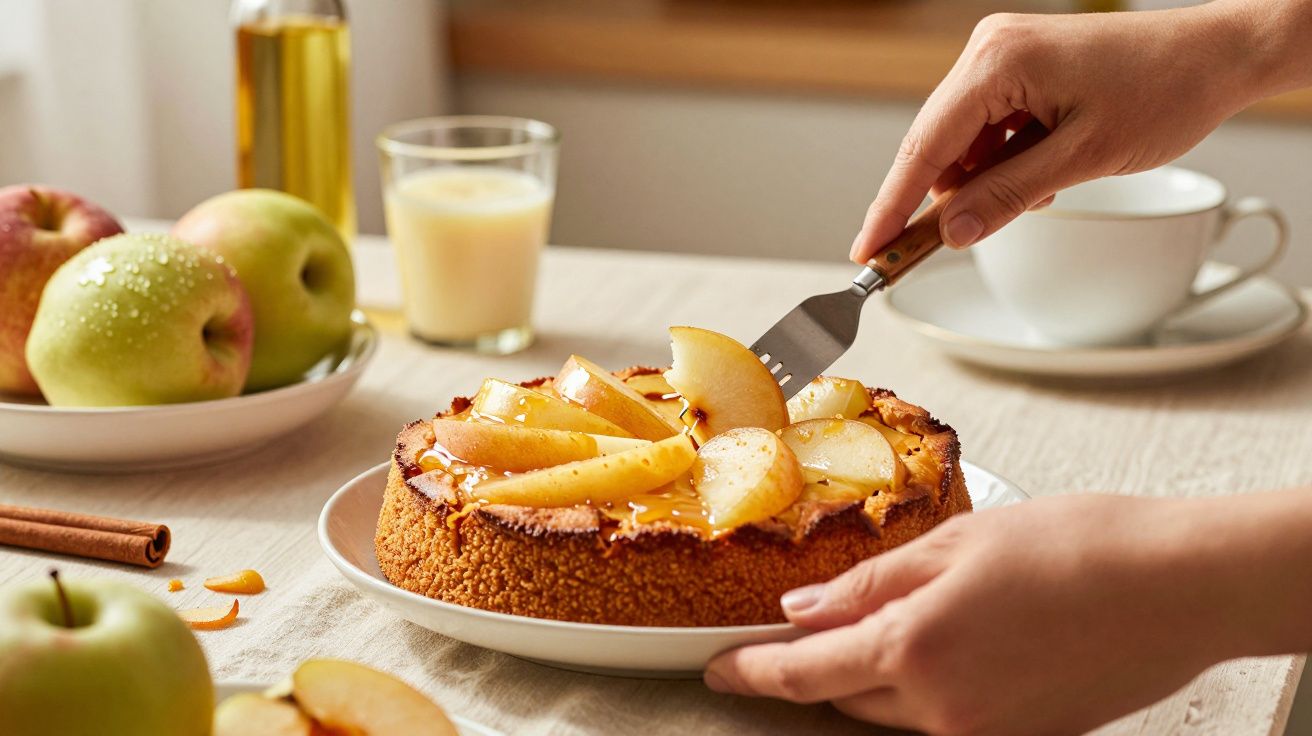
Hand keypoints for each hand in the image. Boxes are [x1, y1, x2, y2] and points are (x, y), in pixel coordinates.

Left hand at [704, 492, 1311, 734]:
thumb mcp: (955, 544)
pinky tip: (935, 649)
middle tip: (789, 637)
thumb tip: (804, 610)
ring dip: (867, 675)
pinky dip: (920, 688)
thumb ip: (870, 582)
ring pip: (892, 710)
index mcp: (914, 648)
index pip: (803, 672)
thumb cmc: (1078, 548)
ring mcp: (983, 731)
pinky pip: (942, 718)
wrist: (1177, 586)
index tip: (720, 667)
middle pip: (843, 695)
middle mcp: (942, 707)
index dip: (752, 670)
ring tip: (870, 629)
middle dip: (810, 666)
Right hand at [850, 2, 1293, 259]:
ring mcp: (1000, 56)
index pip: (924, 146)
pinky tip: (1044, 169)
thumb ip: (1008, 196)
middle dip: (941, 198)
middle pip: (935, 144)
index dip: (892, 206)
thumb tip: (950, 232)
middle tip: (930, 250)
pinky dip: (1002, 162)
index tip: (868, 251)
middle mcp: (988, 51)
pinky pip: (986, 129)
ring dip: (984, 180)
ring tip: (1043, 189)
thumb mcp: (1082, 158)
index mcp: (997, 61)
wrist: (1216, 55)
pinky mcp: (1017, 68)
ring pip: (961, 142)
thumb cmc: (1165, 90)